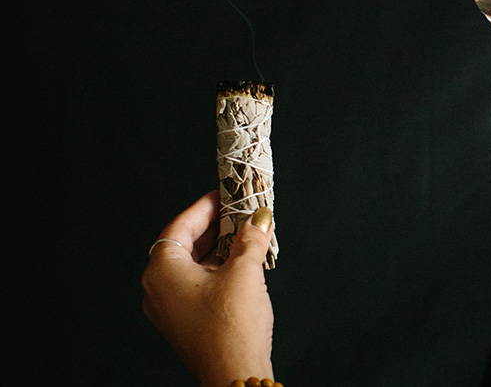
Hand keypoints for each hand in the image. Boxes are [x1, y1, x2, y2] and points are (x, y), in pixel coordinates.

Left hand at [142, 191, 274, 386]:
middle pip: (183, 244)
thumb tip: (259, 218)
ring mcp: (169, 308)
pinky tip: (240, 263)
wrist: (234, 374)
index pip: (180, 226)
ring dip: (217, 248)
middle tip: (237, 212)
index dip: (204, 207)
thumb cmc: (231, 327)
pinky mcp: (184, 321)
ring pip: (191, 265)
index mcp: (162, 271)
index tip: (223, 195)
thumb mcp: (245, 271)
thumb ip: (251, 238)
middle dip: (213, 227)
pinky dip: (216, 269)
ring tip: (244, 235)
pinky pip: (196, 284)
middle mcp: (158, 289)